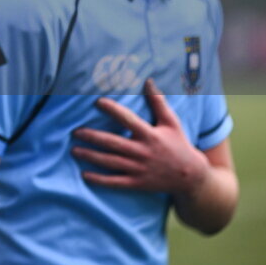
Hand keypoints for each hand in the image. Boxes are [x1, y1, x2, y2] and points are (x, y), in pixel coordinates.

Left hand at [71, 79, 208, 194]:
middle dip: (92, 137)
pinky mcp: (137, 183)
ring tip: (74, 150)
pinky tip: (85, 175)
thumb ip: (158, 102)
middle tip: (75, 131)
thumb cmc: (179, 145)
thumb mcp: (171, 122)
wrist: (191, 177)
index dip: (112, 109)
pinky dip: (99, 179)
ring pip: (110, 162)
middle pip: (113, 143)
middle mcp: (143, 152)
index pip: (128, 119)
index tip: (97, 102)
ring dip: (91, 156)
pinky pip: (115, 182)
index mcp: (150, 135)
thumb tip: (148, 81)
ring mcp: (139, 169)